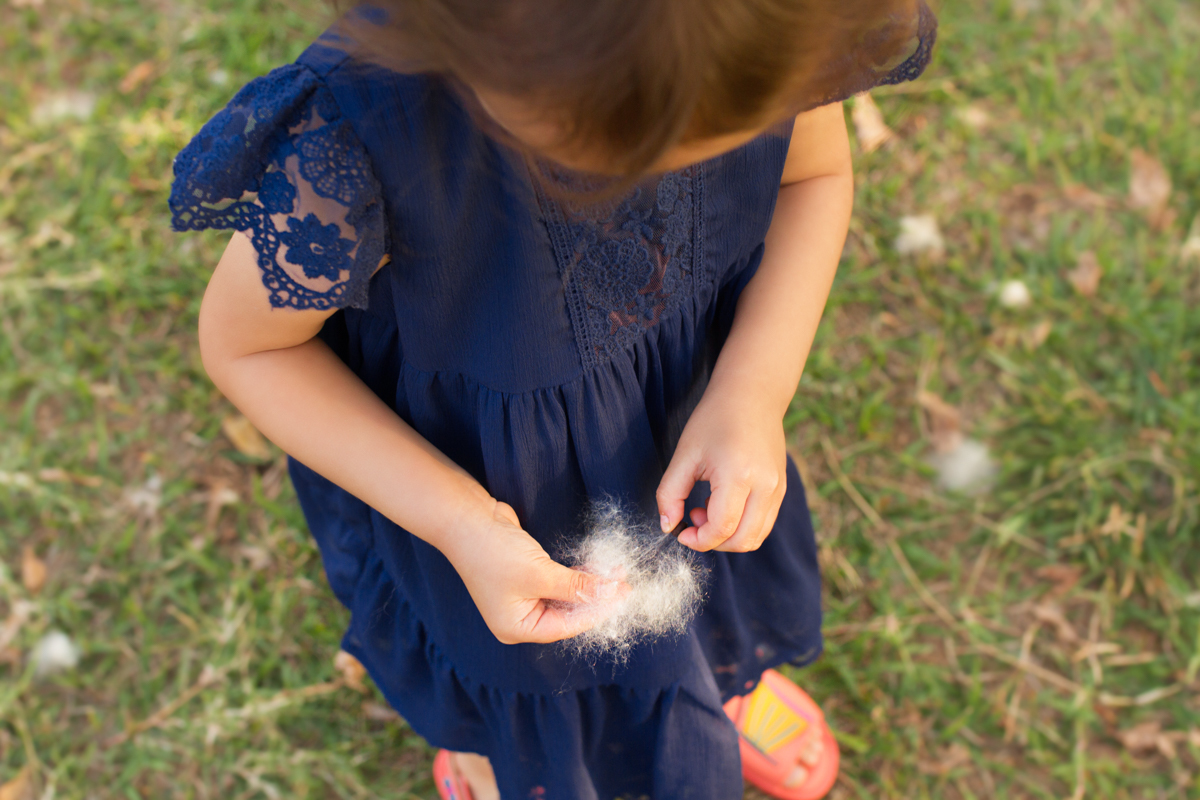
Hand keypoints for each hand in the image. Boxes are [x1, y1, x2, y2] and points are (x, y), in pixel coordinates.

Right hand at [440, 500, 625, 644]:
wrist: (466, 518)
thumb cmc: (495, 552)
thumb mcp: (540, 573)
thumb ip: (576, 587)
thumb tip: (610, 593)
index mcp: (516, 627)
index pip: (566, 627)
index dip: (597, 612)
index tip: (623, 597)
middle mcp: (519, 616)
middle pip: (568, 614)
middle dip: (596, 598)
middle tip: (624, 584)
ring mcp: (523, 596)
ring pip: (566, 596)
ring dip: (589, 585)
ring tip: (616, 573)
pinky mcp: (527, 575)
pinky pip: (558, 581)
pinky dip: (576, 576)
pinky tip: (596, 569)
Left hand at [656, 388, 787, 552]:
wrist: (752, 395)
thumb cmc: (714, 420)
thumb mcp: (685, 454)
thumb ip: (670, 494)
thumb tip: (667, 526)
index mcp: (738, 476)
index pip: (721, 528)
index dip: (698, 539)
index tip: (681, 532)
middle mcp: (765, 486)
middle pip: (742, 540)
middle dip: (713, 542)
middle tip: (693, 519)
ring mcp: (778, 488)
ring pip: (756, 536)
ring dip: (728, 536)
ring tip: (707, 509)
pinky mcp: (782, 487)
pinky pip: (764, 523)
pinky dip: (742, 526)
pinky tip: (724, 504)